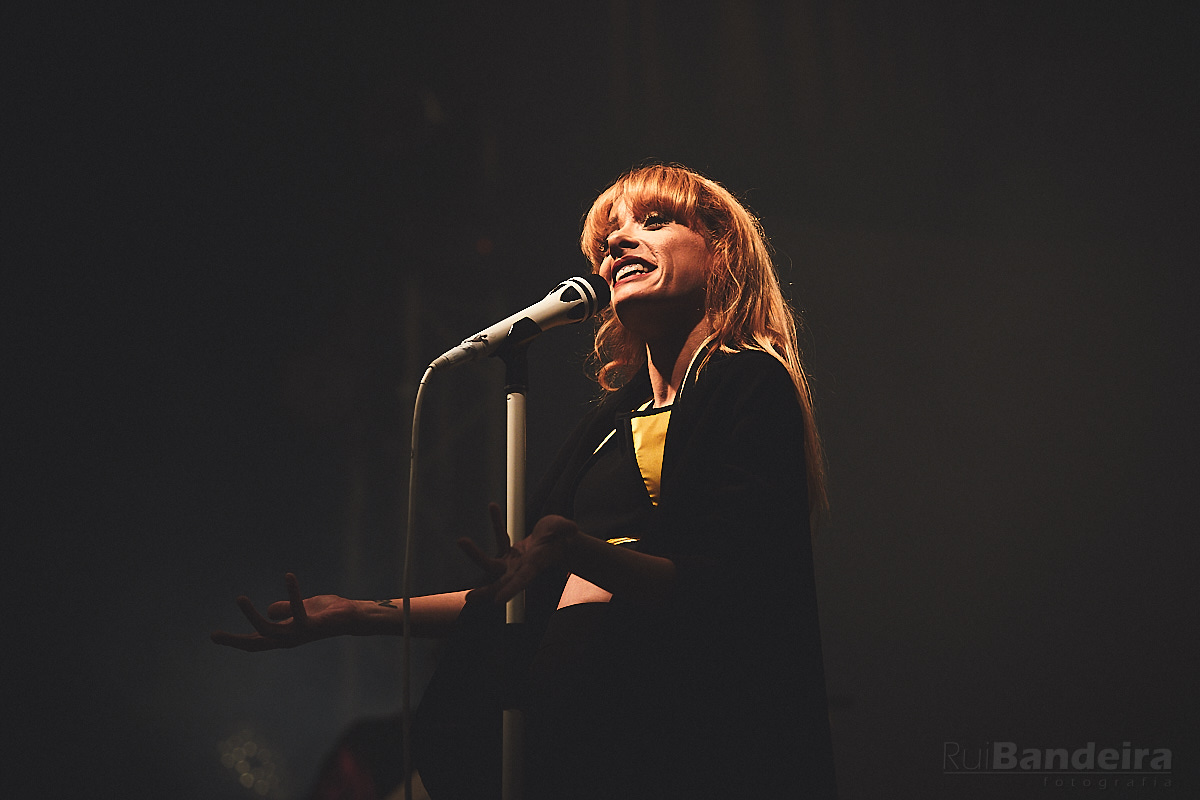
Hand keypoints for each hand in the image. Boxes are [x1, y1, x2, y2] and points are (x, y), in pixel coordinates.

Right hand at [211, 573, 362, 651]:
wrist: (353, 617)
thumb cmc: (326, 613)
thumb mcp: (300, 609)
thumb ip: (283, 610)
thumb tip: (269, 610)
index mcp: (284, 635)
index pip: (255, 641)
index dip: (235, 640)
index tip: (214, 636)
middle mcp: (289, 639)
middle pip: (256, 644)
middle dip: (234, 641)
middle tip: (214, 635)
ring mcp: (300, 634)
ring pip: (269, 630)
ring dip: (252, 615)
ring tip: (239, 598)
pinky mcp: (313, 626)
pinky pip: (297, 610)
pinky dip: (292, 592)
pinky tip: (289, 576)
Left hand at [458, 504, 577, 603]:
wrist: (559, 542)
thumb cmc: (563, 539)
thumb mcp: (565, 531)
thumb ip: (566, 529)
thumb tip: (572, 528)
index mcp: (533, 567)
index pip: (521, 582)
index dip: (510, 591)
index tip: (497, 602)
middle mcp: (519, 569)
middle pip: (500, 582)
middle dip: (485, 591)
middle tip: (468, 598)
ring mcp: (512, 562)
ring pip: (489, 563)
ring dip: (474, 553)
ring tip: (461, 541)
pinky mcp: (508, 552)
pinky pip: (500, 536)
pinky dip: (496, 522)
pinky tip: (493, 506)